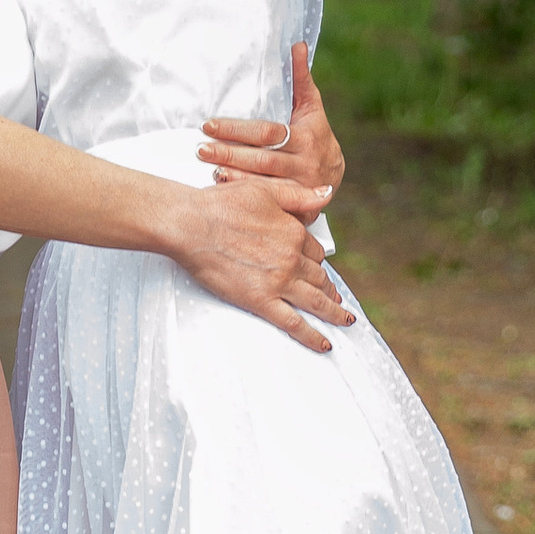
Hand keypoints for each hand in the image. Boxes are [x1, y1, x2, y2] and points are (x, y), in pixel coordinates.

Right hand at [163, 173, 351, 353]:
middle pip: (318, 277)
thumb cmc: (220, 205)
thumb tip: (327, 193)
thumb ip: (299, 196)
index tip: (319, 267)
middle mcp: (291, 259)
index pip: (314, 251)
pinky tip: (323, 343)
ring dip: (332, 313)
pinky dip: (312, 336)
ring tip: (343, 320)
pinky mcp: (260, 301)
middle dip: (329, 289)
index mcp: (293, 232)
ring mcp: (278, 282)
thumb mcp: (266, 190)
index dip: (318, 260)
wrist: (191, 225)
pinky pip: (293, 323)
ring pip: (315, 301)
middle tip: (335, 298)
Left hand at [201, 41, 345, 203]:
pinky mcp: (296, 208)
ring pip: (263, 184)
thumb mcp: (311, 109)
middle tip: (200, 148)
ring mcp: (301, 189)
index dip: (237, 130)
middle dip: (229, 153)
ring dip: (234, 177)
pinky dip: (245, 195)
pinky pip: (267, 202)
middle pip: (261, 159)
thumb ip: (301, 80)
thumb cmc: (315, 135)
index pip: (267, 132)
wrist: (334, 175)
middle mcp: (305, 164)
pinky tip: (223, 189)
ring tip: (208, 168)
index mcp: (307, 137)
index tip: (209, 125)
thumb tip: (297, 45)